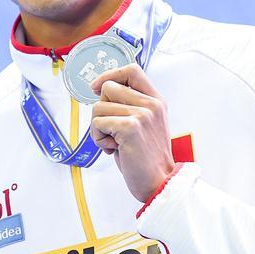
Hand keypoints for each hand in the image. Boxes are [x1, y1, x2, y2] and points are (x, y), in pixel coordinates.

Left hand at [88, 63, 175, 201]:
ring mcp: (142, 115)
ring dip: (98, 128)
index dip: (110, 75)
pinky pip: (97, 123)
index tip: (95, 87)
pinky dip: (98, 138)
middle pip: (107, 88)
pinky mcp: (130, 128)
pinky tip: (113, 149)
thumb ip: (130, 105)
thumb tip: (101, 89)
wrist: (158, 183)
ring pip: (98, 107)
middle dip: (101, 109)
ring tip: (114, 142)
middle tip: (112, 130)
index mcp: (156, 100)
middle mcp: (151, 104)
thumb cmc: (146, 157)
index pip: (131, 70)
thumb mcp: (145, 124)